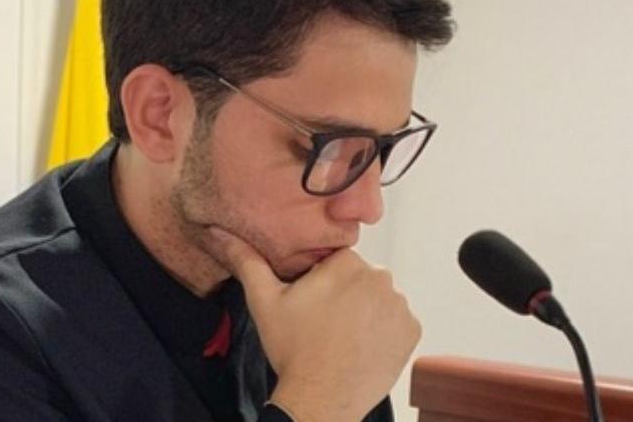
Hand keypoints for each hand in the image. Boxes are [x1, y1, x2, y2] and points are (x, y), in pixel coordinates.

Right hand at [208, 227, 421, 421]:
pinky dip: (383, 333)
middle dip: (345, 296)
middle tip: (323, 324)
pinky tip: (361, 347)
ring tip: (342, 338)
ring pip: (379, 300)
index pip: (336, 262)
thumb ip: (247, 261)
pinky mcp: (412, 331)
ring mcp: (399, 305)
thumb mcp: (264, 301)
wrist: (321, 398)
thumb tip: (221, 233)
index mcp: (347, 262)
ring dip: (366, 313)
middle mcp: (380, 277)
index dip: (321, 282)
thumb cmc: (292, 349)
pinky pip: (397, 324)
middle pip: (360, 279)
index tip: (310, 305)